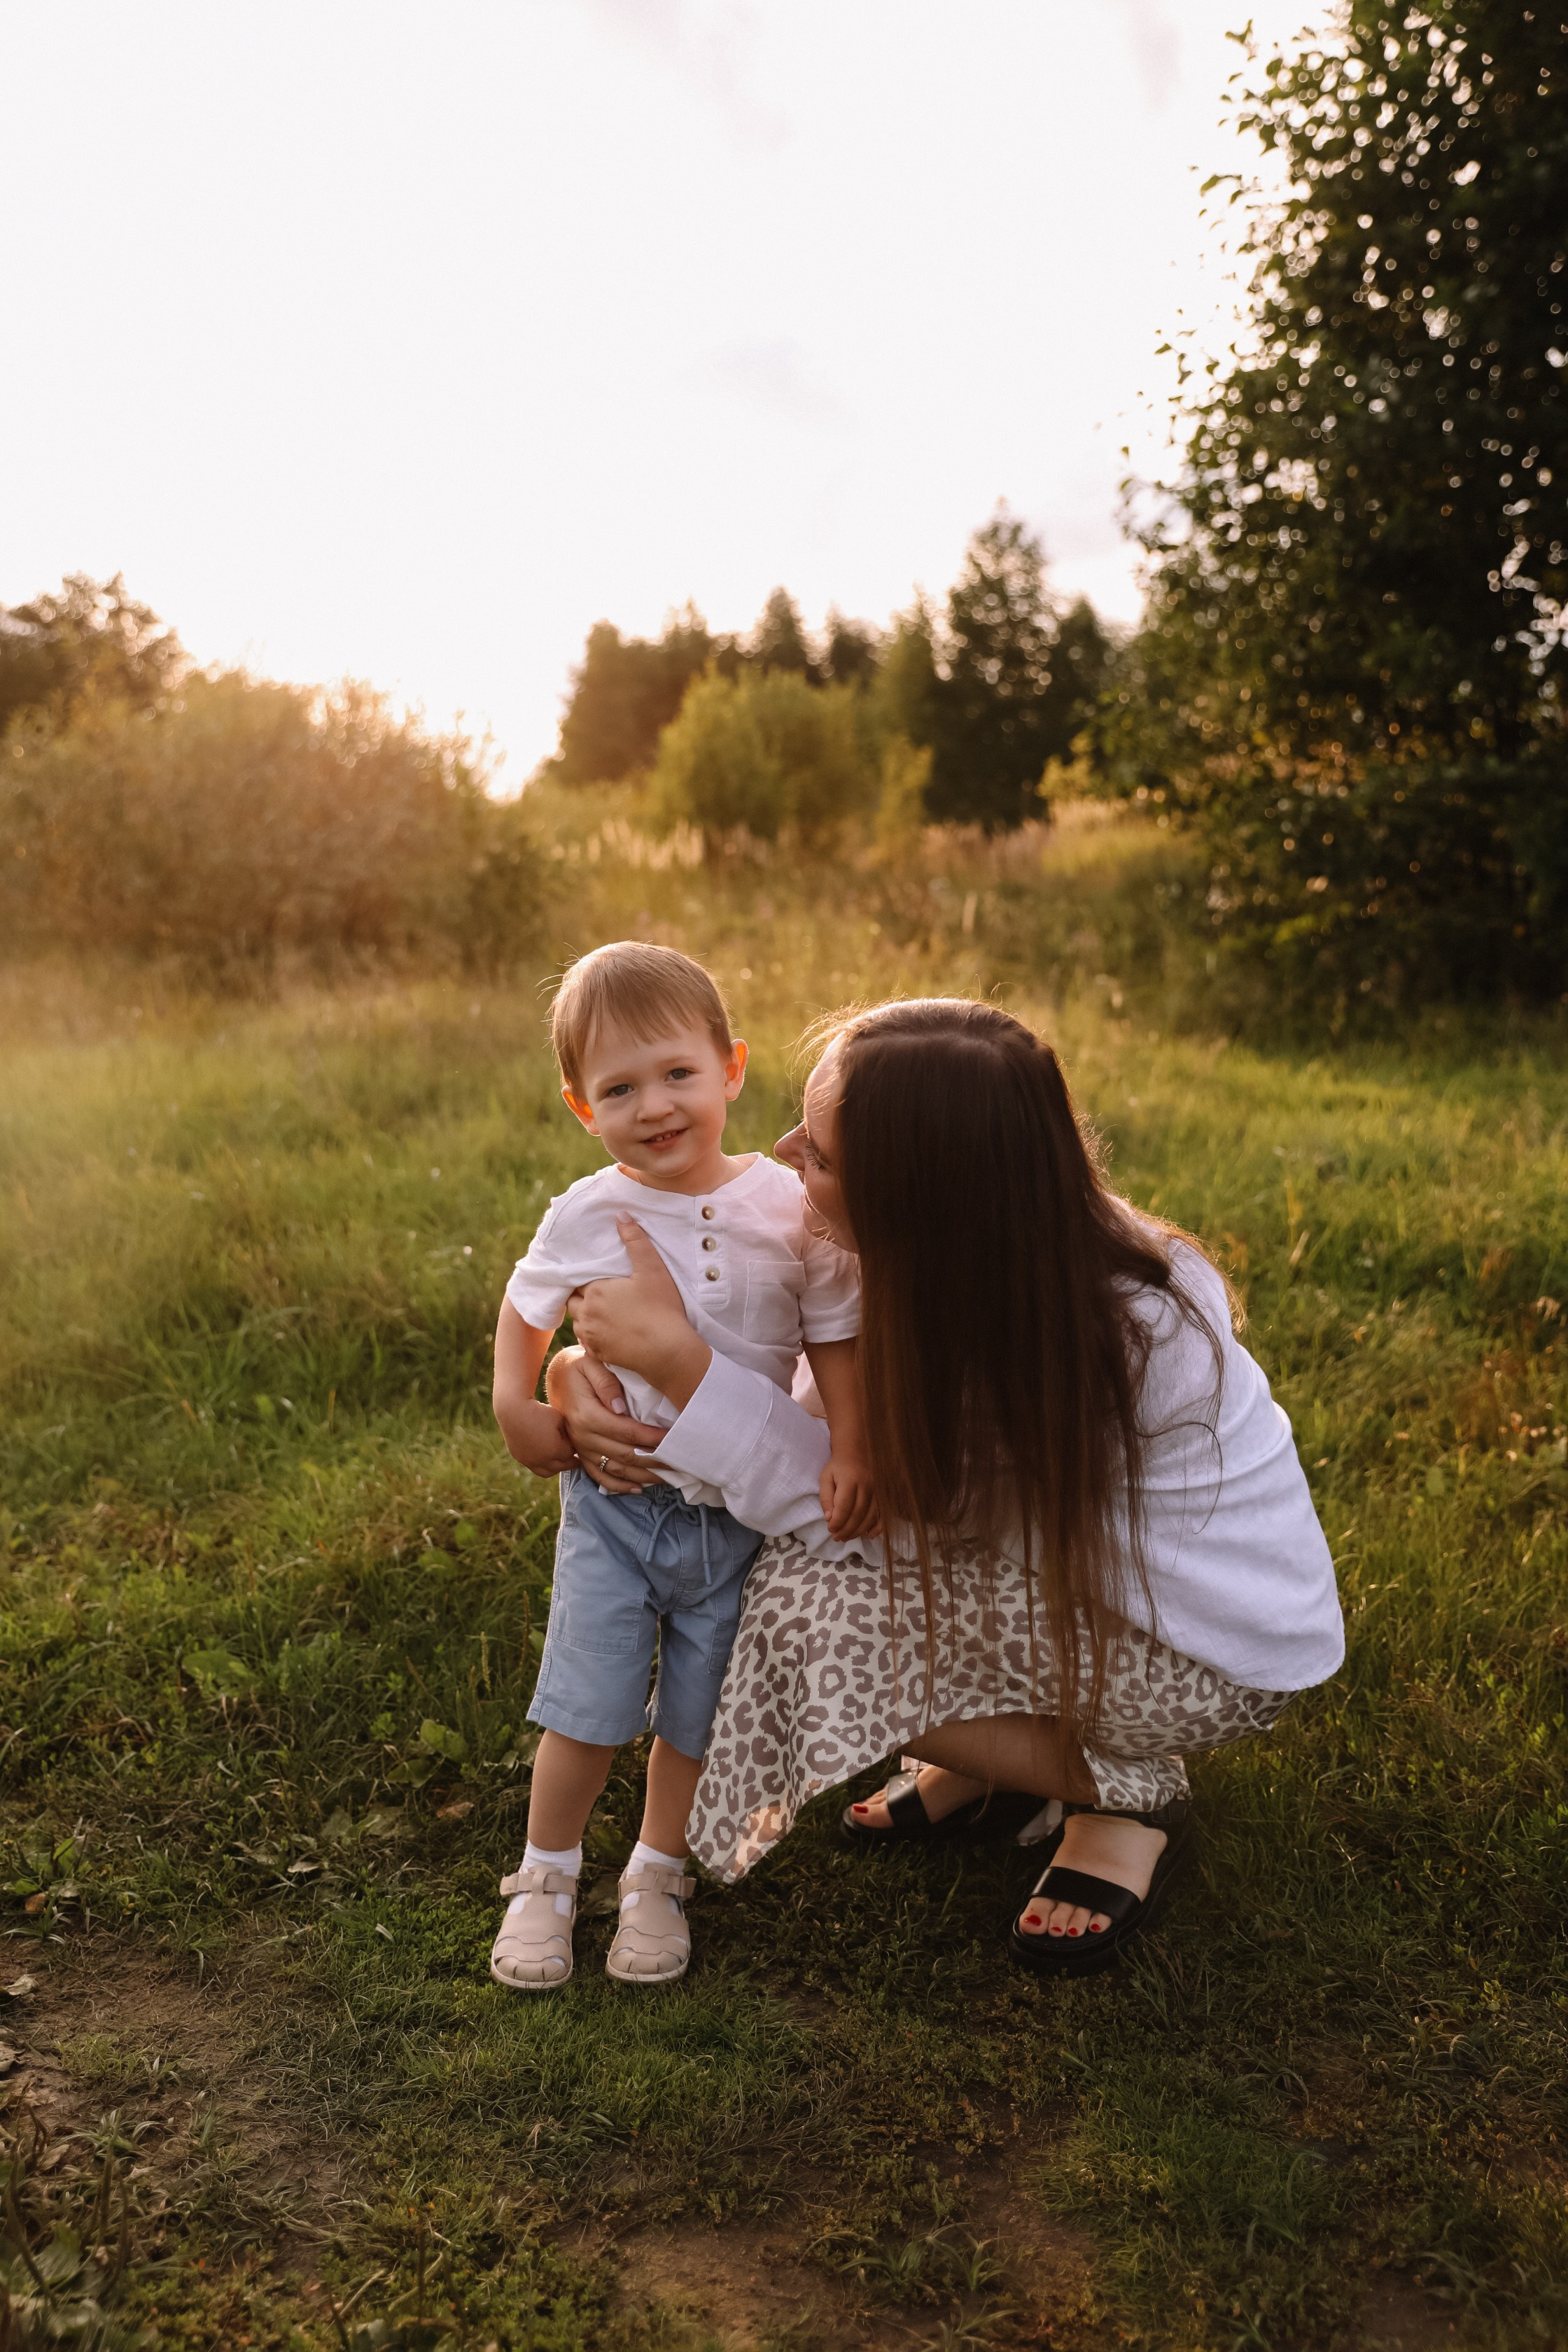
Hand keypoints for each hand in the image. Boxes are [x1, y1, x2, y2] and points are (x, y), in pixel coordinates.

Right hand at [501, 1396, 578, 1478]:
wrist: (513, 1411)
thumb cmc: (540, 1412)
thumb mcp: (560, 1420)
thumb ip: (568, 1434)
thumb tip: (571, 1443)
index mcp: (555, 1450)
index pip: (570, 1455)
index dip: (574, 1449)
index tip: (576, 1445)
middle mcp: (542, 1460)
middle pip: (561, 1466)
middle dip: (570, 1462)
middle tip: (577, 1461)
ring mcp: (530, 1461)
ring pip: (548, 1472)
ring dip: (556, 1468)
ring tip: (562, 1462)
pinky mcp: (520, 1458)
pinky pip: (534, 1467)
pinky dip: (543, 1465)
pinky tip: (546, 1457)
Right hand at [544, 1345, 668, 1493]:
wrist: (558, 1377)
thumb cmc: (581, 1367)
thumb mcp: (591, 1363)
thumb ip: (606, 1383)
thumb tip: (619, 1407)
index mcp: (587, 1415)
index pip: (628, 1432)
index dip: (653, 1438)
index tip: (674, 1438)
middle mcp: (583, 1437)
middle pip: (625, 1455)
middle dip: (655, 1460)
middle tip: (680, 1461)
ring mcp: (581, 1449)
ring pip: (616, 1470)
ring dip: (643, 1476)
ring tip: (669, 1477)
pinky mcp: (581, 1455)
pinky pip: (600, 1477)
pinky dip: (620, 1486)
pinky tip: (639, 1488)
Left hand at [565, 1216, 711, 1408]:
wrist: (669, 1352)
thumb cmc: (662, 1308)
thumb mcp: (652, 1269)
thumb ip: (635, 1240)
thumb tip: (620, 1214)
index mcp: (595, 1291)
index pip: (578, 1280)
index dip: (587, 1278)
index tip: (598, 1277)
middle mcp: (586, 1314)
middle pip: (573, 1301)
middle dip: (582, 1296)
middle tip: (600, 1293)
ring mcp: (590, 1337)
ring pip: (579, 1322)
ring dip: (586, 1316)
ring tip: (604, 1312)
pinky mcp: (599, 1355)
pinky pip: (587, 1342)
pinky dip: (593, 1336)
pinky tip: (609, 1332)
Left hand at [820, 1457, 880, 1542]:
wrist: (857, 1451)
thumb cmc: (838, 1467)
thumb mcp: (826, 1478)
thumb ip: (826, 1498)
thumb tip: (829, 1518)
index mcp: (850, 1480)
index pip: (844, 1506)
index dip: (837, 1521)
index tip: (830, 1529)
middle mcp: (867, 1485)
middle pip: (858, 1514)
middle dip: (846, 1529)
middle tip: (837, 1537)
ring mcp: (877, 1490)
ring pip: (870, 1516)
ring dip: (858, 1531)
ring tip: (846, 1537)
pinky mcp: (882, 1494)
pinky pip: (882, 1514)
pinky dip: (877, 1527)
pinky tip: (868, 1534)